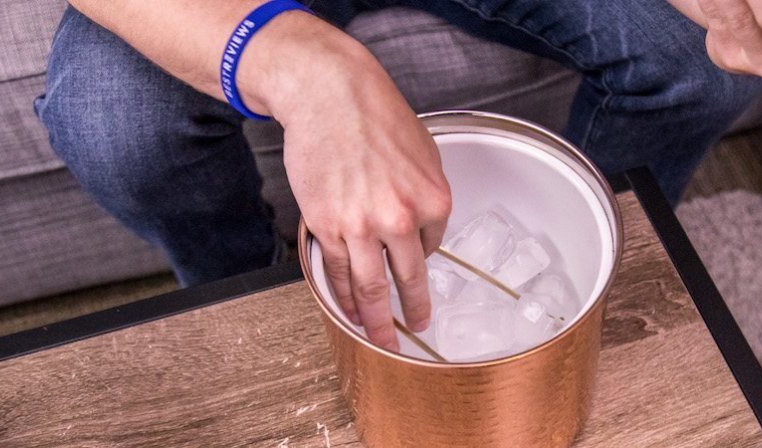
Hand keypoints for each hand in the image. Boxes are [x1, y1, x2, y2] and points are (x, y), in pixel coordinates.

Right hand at [242, 16, 451, 350]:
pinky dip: (345, 297)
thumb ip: (424, 193)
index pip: (433, 244)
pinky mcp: (327, 227)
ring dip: (377, 320)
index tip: (416, 264)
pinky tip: (351, 311)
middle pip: (408, 279)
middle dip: (412, 312)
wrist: (328, 95)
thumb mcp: (422, 152)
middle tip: (415, 329)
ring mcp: (361, 227)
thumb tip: (422, 227)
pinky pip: (340, 273)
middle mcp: (400, 218)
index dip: (422, 251)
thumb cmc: (373, 115)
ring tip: (382, 338)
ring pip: (370, 287)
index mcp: (432, 200)